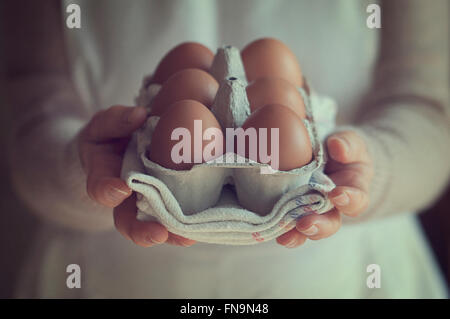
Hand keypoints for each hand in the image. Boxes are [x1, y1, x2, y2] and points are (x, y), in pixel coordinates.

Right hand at [78, 105, 195, 246]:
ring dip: (171, 233)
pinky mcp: (167, 199)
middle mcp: (125, 198)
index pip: (100, 188)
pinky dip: (189, 221)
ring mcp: (146, 202)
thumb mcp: (106, 124)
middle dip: (141, 231)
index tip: (121, 190)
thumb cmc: (110, 136)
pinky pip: (176, 214)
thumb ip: (117, 120)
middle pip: (127, 222)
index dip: (108, 191)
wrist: (119, 148)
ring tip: (189, 237)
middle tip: (158, 234)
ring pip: (154, 224)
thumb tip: (140, 115)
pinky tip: (206, 221)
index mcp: (105, 177)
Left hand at [276, 130, 373, 247]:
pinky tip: (269, 231)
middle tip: (306, 225)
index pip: (357, 200)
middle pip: (331, 223)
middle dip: (319, 226)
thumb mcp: (350, 142)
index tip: (337, 195)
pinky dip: (279, 228)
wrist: (326, 155)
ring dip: (297, 234)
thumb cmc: (343, 150)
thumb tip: (336, 146)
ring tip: (286, 237)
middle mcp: (333, 207)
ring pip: (308, 228)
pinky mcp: (293, 209)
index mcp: (353, 190)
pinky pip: (287, 222)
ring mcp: (312, 210)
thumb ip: (347, 143)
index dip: (349, 200)